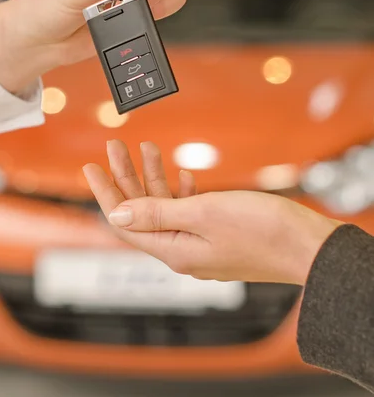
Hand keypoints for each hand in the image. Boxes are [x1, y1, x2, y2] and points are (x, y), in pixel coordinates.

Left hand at [83, 140, 342, 285]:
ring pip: (165, 208)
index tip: (90, 166)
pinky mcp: (218, 236)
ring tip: (146, 147)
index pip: (125, 222)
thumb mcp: (203, 214)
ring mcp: (201, 244)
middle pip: (143, 211)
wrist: (307, 245)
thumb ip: (157, 212)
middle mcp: (183, 251)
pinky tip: (182, 174)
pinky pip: (188, 212)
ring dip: (154, 177)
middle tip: (115, 146)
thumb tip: (118, 212)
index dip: (106, 193)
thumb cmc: (261, 230)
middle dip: (127, 177)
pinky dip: (180, 191)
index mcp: (174, 250)